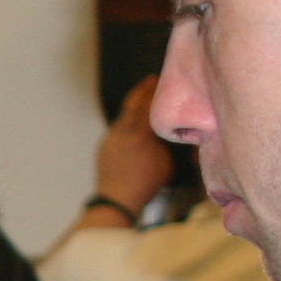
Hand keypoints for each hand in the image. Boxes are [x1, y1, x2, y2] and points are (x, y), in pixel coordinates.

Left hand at [86, 76, 173, 225]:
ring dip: (134, 103)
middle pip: (133, 103)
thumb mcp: (167, 164)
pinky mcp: (105, 145)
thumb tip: (174, 131)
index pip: (149, 105)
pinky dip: (127, 119)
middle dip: (143, 90)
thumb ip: (169, 144)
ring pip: (124, 115)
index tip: (163, 81)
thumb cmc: (146, 184)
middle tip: (152, 80)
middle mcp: (123, 132)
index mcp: (140, 135)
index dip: (156, 92)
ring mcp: (112, 138)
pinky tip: (133, 121)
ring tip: (143, 97)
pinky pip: (118, 126)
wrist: (117, 199)